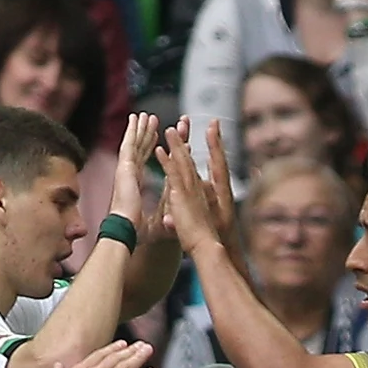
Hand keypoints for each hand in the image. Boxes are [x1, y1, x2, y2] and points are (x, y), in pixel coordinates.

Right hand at [106, 112, 160, 232]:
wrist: (126, 231)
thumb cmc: (138, 231)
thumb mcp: (160, 220)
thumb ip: (168, 213)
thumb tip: (174, 215)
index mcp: (136, 185)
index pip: (150, 164)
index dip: (158, 152)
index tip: (166, 142)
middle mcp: (130, 175)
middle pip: (142, 150)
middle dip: (149, 135)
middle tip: (154, 121)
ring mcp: (126, 169)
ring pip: (136, 143)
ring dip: (141, 128)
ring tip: (146, 116)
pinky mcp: (125, 166)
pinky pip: (131, 143)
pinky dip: (133, 130)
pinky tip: (136, 118)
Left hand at [158, 120, 237, 254]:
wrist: (208, 247)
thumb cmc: (202, 240)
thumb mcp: (190, 224)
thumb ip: (178, 220)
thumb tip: (169, 220)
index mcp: (198, 192)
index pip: (194, 166)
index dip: (193, 150)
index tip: (194, 135)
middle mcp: (196, 187)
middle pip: (190, 158)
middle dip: (187, 138)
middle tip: (186, 120)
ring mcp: (189, 189)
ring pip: (182, 161)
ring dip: (176, 144)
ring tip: (169, 128)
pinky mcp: (181, 195)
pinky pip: (172, 174)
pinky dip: (165, 161)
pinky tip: (158, 149)